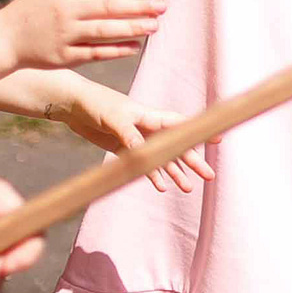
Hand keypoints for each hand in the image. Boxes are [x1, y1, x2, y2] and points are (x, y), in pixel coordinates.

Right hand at [0, 0, 163, 69]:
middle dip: (139, 5)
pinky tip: (136, 46)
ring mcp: (65, 34)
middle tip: (163, 5)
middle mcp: (65, 10)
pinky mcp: (65, 56)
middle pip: (109, 6)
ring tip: (155, 26)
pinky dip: (118, 50)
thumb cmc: (33, 10)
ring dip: (133, 28)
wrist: (3, 39)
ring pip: (106, 31)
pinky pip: (97, 53)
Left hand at [54, 84, 218, 195]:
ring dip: (175, 172)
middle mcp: (147, 128)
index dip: (199, 132)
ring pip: (161, 158)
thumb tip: (145, 153)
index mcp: (149, 115)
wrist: (72, 104)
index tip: (218, 139)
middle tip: (210, 176)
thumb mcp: (114, 119)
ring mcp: (136, 139)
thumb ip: (130, 135)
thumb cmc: (95, 103)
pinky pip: (143, 164)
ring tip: (188, 188)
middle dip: (193, 161)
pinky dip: (152, 175)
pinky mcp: (123, 148)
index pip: (180, 124)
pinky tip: (161, 187)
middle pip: (175, 146)